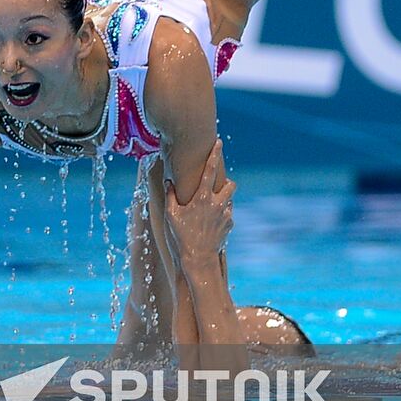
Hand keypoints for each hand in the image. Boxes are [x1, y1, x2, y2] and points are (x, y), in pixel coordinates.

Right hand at [164, 139, 235, 269]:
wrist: (199, 258)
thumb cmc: (182, 235)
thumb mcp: (172, 215)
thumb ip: (170, 196)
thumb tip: (168, 182)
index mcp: (202, 198)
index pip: (210, 170)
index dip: (214, 154)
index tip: (219, 142)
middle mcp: (217, 203)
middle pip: (231, 184)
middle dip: (226, 183)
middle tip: (216, 187)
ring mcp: (226, 214)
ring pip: (230, 200)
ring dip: (223, 200)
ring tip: (210, 210)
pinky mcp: (230, 224)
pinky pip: (227, 215)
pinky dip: (221, 216)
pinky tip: (210, 225)